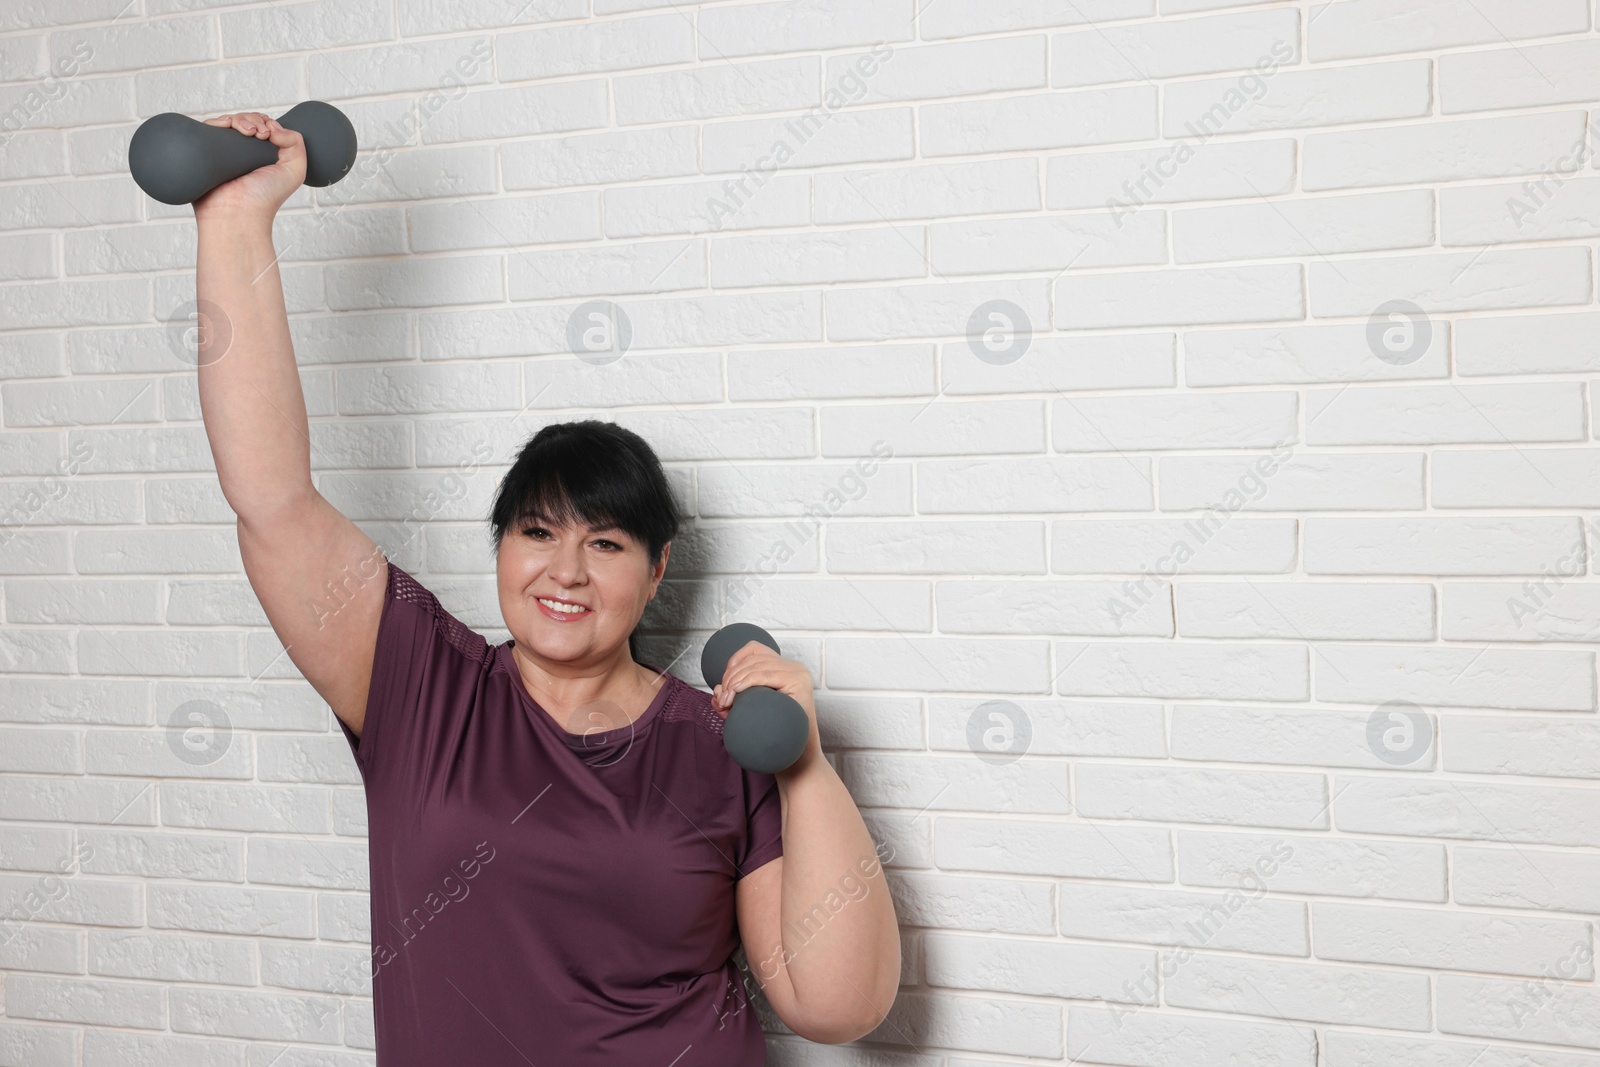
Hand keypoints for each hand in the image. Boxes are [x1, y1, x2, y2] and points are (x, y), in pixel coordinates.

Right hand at [192, 111, 306, 223]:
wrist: (238, 213)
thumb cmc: (265, 198)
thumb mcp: (294, 171)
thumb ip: (296, 144)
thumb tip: (275, 126)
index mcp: (261, 155)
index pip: (262, 126)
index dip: (267, 122)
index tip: (271, 134)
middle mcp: (241, 153)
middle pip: (245, 121)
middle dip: (254, 120)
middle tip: (261, 134)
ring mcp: (222, 152)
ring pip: (228, 121)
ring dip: (240, 119)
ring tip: (249, 133)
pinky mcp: (204, 152)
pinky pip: (207, 128)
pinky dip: (218, 121)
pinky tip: (227, 126)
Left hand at [712, 641, 822, 774]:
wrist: (796, 761)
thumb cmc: (774, 738)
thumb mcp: (747, 715)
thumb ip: (731, 701)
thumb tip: (716, 689)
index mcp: (784, 669)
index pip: (754, 649)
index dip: (734, 661)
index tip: (724, 685)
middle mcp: (794, 667)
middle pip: (753, 658)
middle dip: (730, 676)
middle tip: (723, 700)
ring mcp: (798, 674)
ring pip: (757, 665)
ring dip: (735, 681)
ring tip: (727, 702)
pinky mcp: (799, 683)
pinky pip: (766, 674)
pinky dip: (746, 681)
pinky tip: (736, 692)